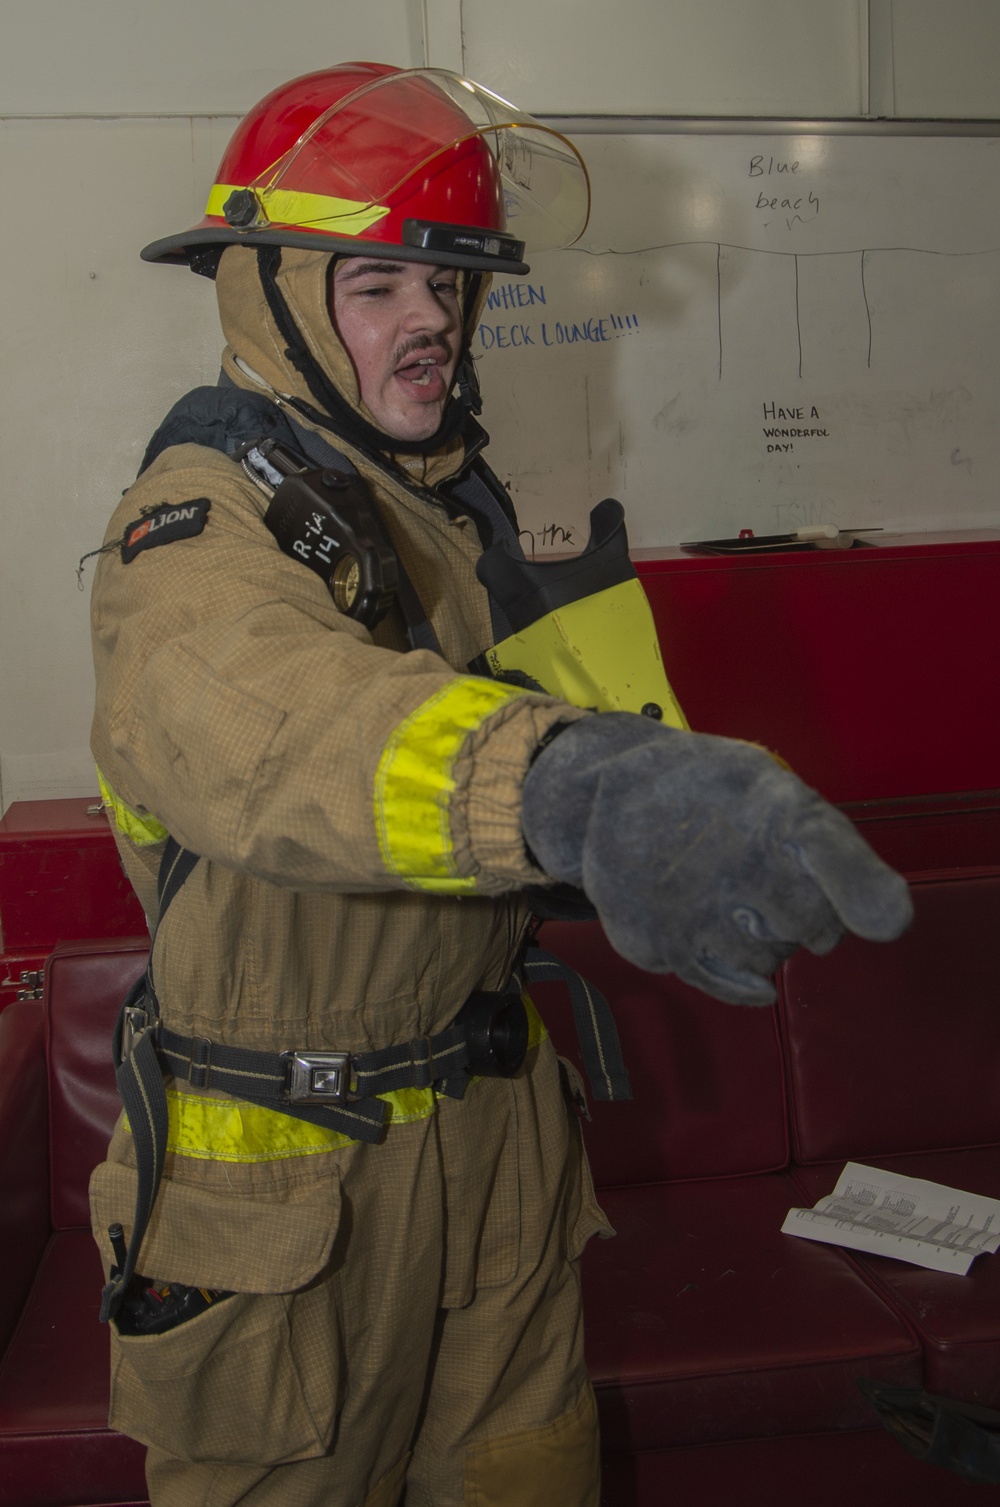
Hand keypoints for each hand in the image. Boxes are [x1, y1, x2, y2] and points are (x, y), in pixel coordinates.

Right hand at [520, 714, 913, 1005]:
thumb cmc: (708, 793)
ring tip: (735, 900)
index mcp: (766, 808)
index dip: (857, 885)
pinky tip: (724, 938)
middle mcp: (727, 859)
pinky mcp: (654, 942)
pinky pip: (725, 983)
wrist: (602, 792)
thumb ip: (831, 848)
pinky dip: (735, 973)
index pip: (823, 848)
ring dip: (768, 943)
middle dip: (811, 918)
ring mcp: (689, 908)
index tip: (886, 920)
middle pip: (813, 926)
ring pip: (769, 962)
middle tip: (778, 888)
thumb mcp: (769, 787)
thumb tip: (888, 921)